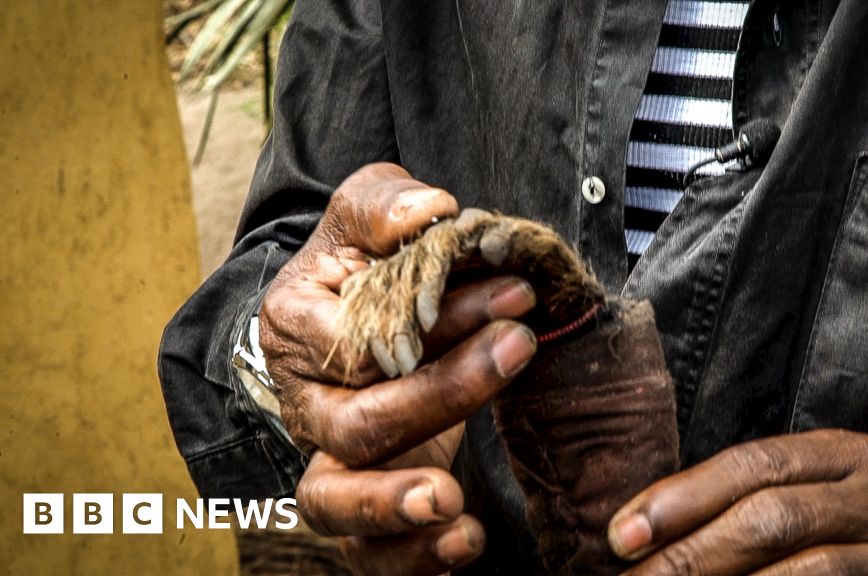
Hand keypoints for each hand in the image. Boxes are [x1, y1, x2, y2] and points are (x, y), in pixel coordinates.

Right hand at [259, 163, 537, 573]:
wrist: (352, 318)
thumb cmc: (364, 264)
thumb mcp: (367, 213)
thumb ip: (386, 205)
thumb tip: (430, 213)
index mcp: (298, 327)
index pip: (361, 339)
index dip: (437, 322)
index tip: (515, 295)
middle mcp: (305, 402)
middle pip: (355, 423)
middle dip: (441, 393)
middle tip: (516, 349)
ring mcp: (327, 457)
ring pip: (336, 501)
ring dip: (395, 507)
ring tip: (454, 503)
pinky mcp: (362, 498)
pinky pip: (367, 550)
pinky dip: (411, 558)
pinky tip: (466, 542)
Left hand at [608, 429, 867, 574]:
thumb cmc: (837, 527)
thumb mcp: (799, 495)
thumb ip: (734, 504)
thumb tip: (638, 535)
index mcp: (840, 453)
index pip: (750, 465)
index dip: (681, 498)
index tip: (622, 536)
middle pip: (773, 516)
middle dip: (694, 554)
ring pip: (809, 568)